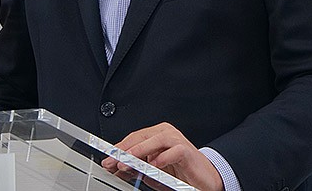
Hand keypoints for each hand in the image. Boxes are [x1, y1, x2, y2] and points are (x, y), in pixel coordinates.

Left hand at [101, 122, 224, 190]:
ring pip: (156, 140)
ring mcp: (176, 140)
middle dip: (125, 151)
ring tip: (128, 161)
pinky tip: (153, 166)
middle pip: (141, 137)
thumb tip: (118, 168)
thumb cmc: (179, 172)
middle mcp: (165, 134)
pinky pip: (174, 151)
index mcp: (155, 135)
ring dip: (140, 151)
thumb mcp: (152, 172)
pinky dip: (162, 158)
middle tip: (114, 161)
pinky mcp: (187, 150)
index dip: (119, 149)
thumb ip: (136, 168)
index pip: (133, 138)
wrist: (203, 178)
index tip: (107, 159)